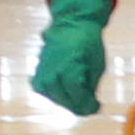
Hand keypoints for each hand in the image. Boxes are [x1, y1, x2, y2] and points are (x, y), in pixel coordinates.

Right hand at [28, 0, 115, 116]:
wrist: (72, 25)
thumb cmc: (88, 44)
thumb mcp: (97, 66)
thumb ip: (90, 88)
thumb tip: (87, 109)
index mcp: (70, 64)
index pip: (76, 94)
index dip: (88, 105)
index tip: (97, 106)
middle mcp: (53, 68)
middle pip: (65, 100)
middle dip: (79, 105)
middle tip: (90, 103)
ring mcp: (42, 71)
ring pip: (55, 98)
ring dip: (68, 100)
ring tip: (79, 93)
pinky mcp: (37, 74)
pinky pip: (45, 91)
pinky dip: (57, 94)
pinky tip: (66, 88)